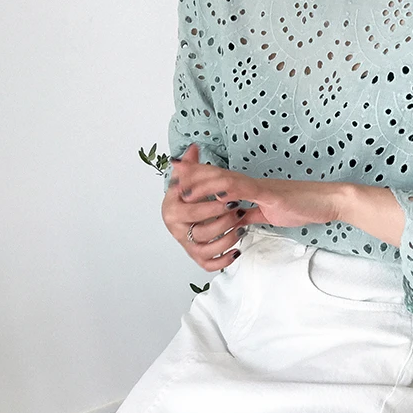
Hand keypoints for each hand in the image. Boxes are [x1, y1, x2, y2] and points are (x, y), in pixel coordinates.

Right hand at [162, 145, 249, 270]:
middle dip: (223, 221)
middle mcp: (176, 230)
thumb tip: (194, 148)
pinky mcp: (198, 257)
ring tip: (241, 226)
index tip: (229, 198)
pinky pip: (209, 264)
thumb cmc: (190, 195)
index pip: (190, 210)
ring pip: (207, 248)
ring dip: (227, 238)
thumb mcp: (189, 179)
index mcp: (170, 209)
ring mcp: (187, 245)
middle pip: (201, 230)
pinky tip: (237, 250)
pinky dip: (224, 260)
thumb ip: (191, 165)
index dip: (211, 205)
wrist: (185, 214)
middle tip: (238, 210)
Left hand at [165, 144, 345, 269]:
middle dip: (194, 173)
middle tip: (172, 171)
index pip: (220, 179)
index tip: (178, 175)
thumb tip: (237, 219)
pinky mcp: (272, 196)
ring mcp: (261, 188)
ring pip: (227, 180)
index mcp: (251, 189)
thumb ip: (252, 214)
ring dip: (204, 181)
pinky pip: (248, 191)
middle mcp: (252, 184)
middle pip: (217, 174)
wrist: (326, 202)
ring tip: (185, 185)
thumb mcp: (270, 213)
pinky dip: (230, 191)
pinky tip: (216, 193)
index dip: (199, 175)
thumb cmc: (302, 206)